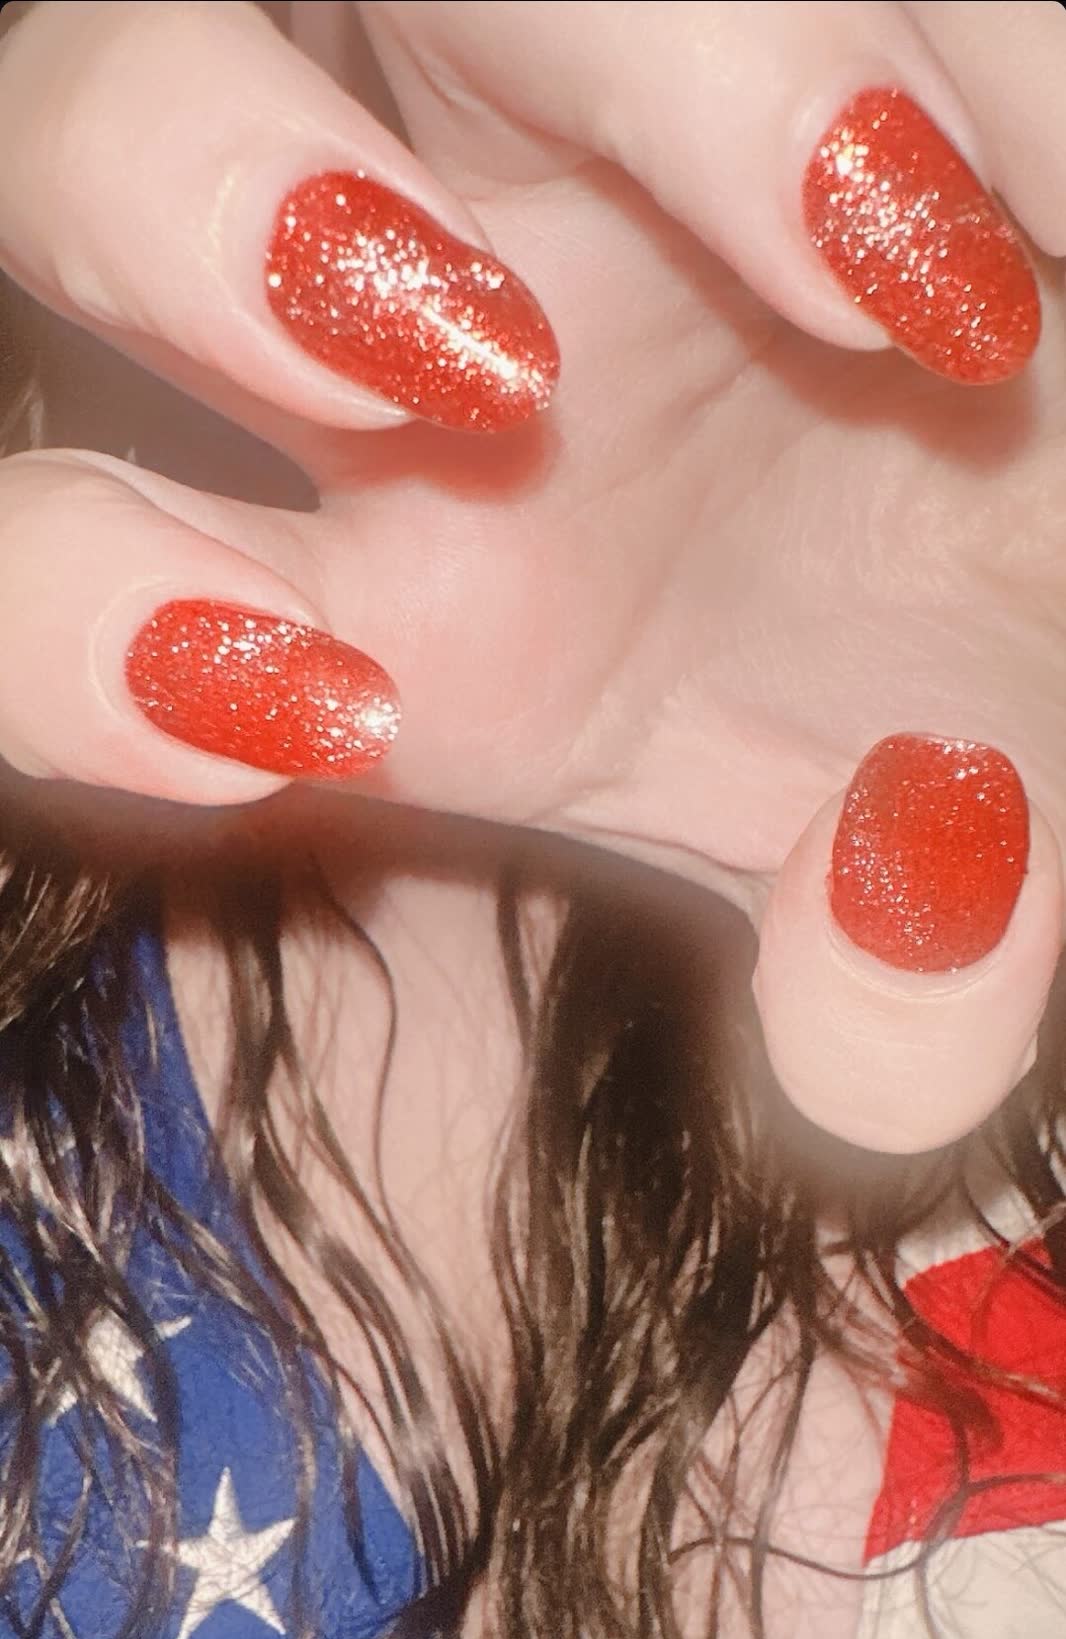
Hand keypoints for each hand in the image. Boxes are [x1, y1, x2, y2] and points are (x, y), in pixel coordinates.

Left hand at [2, 0, 1064, 1154]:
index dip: (68, 633)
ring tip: (892, 263)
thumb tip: (904, 958)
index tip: (339, 714)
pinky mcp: (725, 24)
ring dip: (630, 60)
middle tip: (505, 373)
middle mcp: (403, 358)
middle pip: (84, 144)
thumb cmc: (986, 712)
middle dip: (202, 213)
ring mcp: (542, 130)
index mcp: (385, 612)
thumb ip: (906, 990)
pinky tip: (1021, 197)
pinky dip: (884, 32)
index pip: (52, 586)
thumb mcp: (938, 874)